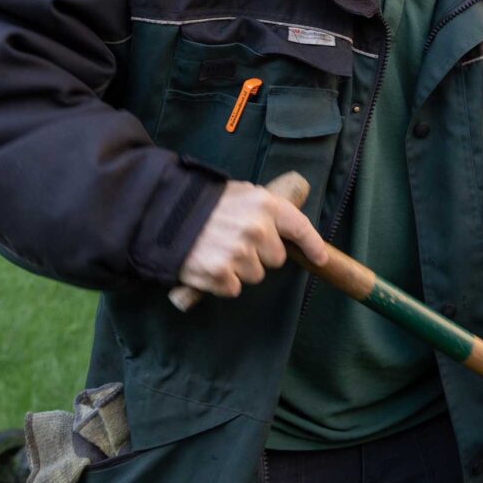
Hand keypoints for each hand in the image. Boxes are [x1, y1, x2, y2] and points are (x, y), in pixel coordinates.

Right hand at [175, 180, 328, 297]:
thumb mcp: (239, 194)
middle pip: (276, 258)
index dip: (313, 245)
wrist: (162, 216)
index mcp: (265, 205)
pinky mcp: (222, 275)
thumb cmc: (203, 204)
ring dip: (240, 268)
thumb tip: (286, 231)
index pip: (299, 227)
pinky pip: (234, 288)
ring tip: (219, 250)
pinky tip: (209, 264)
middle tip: (236, 241)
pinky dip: (223, 281)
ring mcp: (240, 253)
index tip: (321, 258)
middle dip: (261, 255)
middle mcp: (257, 229)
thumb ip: (264, 210)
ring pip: (255, 275)